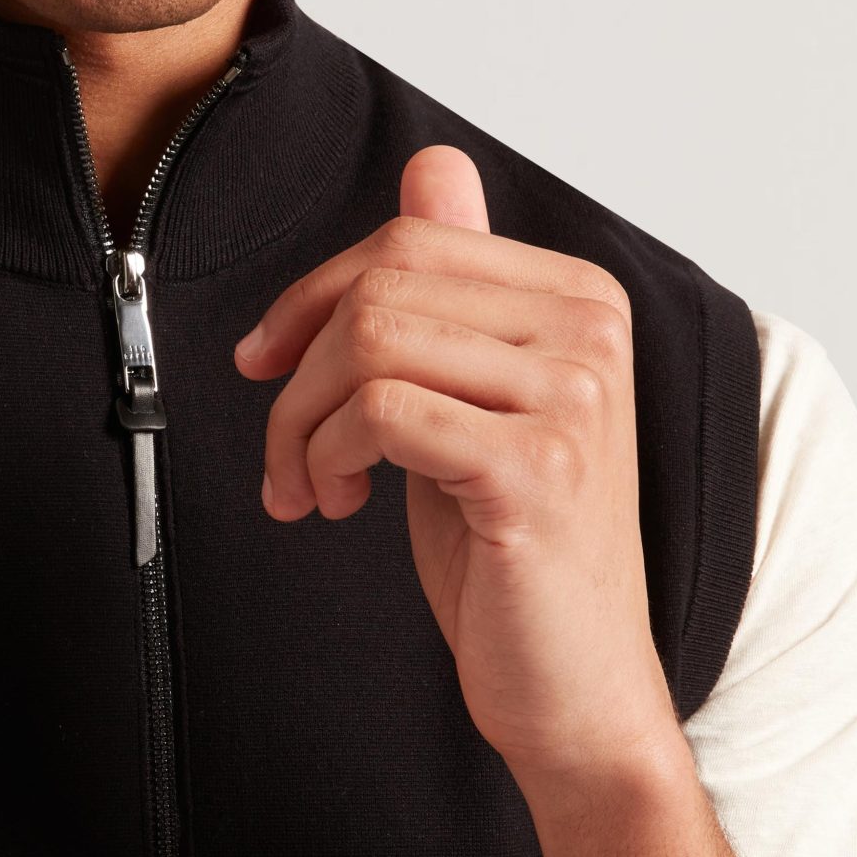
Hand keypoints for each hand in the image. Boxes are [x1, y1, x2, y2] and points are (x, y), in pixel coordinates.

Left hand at [233, 146, 681, 789]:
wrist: (577, 690)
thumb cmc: (515, 553)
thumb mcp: (474, 400)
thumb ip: (458, 287)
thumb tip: (435, 167)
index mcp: (581, 298)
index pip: (410, 240)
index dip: (312, 296)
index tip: (267, 362)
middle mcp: (590, 330)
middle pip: (379, 284)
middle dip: (296, 367)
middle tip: (283, 450)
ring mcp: (572, 397)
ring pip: (368, 344)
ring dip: (301, 425)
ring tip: (310, 486)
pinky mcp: (536, 467)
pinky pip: (381, 413)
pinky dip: (325, 458)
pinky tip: (338, 504)